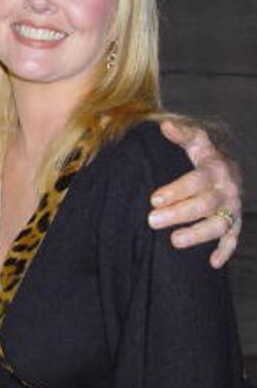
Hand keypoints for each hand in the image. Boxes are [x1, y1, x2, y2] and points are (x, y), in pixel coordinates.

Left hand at [149, 119, 241, 267]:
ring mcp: (232, 208)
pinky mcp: (234, 224)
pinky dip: (225, 251)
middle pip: (205, 204)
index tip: (154, 199)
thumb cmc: (204, 159)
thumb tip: (165, 125)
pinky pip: (233, 239)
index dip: (177, 190)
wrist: (228, 174)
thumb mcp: (196, 143)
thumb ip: (182, 135)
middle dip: (179, 213)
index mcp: (216, 169)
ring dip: (198, 234)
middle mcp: (227, 189)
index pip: (197, 180)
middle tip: (152, 220)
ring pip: (219, 224)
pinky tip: (212, 262)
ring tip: (174, 241)